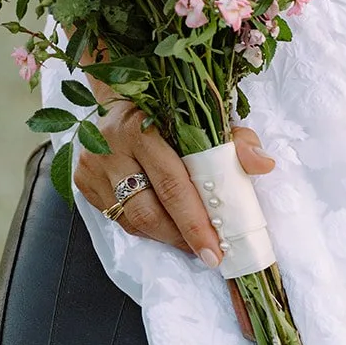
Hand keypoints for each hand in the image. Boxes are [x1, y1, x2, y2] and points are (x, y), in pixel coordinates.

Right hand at [73, 100, 275, 335]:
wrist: (117, 91)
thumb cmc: (166, 106)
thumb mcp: (203, 116)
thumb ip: (235, 140)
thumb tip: (264, 165)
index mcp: (140, 126)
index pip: (172, 185)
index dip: (195, 223)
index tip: (215, 251)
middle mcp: (109, 147)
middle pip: (148, 211)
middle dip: (181, 238)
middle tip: (207, 253)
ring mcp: (91, 166)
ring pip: (131, 220)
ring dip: (165, 237)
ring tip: (189, 241)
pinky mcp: (82, 180)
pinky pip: (117, 218)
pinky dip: (144, 226)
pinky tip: (163, 224)